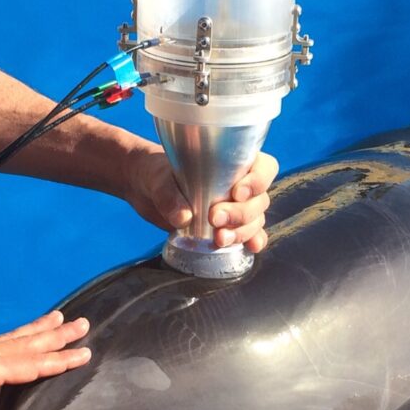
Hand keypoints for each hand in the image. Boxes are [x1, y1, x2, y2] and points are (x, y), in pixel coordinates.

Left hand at [0, 311, 90, 409]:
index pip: (31, 364)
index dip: (60, 360)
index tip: (85, 353)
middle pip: (28, 343)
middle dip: (57, 335)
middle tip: (84, 323)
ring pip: (14, 337)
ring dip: (39, 328)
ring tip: (59, 316)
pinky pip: (0, 340)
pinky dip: (17, 334)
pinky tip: (19, 335)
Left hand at [123, 138, 278, 252]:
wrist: (145, 188)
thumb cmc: (155, 172)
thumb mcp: (158, 178)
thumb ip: (168, 195)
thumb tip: (183, 218)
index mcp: (233, 161)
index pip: (264, 168)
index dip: (258, 181)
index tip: (237, 193)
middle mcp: (241, 184)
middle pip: (259, 200)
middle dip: (241, 213)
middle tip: (214, 218)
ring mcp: (236, 207)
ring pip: (255, 220)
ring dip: (242, 232)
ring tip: (219, 239)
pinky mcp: (227, 227)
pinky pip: (249, 235)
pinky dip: (252, 241)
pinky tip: (249, 248)